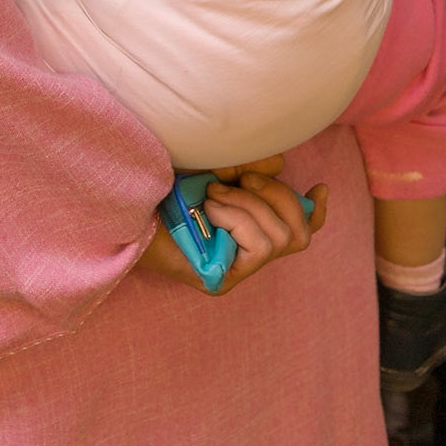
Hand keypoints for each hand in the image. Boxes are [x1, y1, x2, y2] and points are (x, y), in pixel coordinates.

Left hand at [137, 162, 327, 295]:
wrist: (126, 203)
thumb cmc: (164, 185)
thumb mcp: (214, 168)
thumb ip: (247, 168)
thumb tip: (280, 166)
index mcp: (245, 225)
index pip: (298, 229)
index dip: (315, 211)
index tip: (319, 187)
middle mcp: (244, 252)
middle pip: (299, 234)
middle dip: (277, 197)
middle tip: (240, 180)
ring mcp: (234, 269)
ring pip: (281, 239)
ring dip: (249, 206)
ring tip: (214, 196)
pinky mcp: (223, 280)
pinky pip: (261, 248)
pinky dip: (239, 219)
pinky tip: (210, 210)